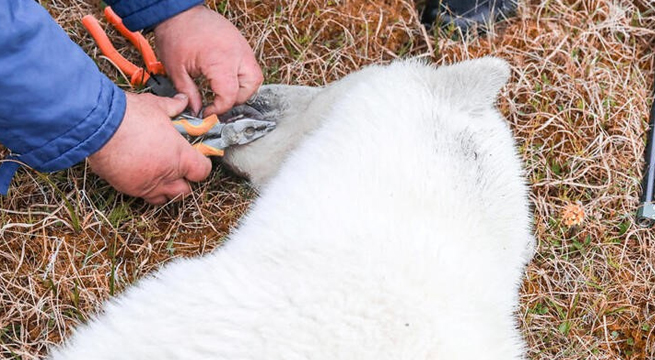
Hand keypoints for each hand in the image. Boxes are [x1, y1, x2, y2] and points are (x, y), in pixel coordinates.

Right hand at [88, 92, 211, 204]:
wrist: (97, 125)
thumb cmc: (129, 115)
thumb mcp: (156, 106)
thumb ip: (173, 107)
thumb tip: (182, 101)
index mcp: (180, 157)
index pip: (202, 171)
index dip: (202, 165)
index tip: (197, 157)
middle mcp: (165, 176)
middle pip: (185, 191)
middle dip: (185, 180)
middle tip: (179, 166)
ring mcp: (145, 185)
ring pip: (164, 198)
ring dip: (166, 189)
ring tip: (161, 173)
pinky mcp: (126, 188)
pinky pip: (141, 195)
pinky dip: (145, 188)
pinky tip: (140, 173)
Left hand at [154, 5, 262, 115]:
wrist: (178, 12)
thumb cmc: (176, 36)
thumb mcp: (177, 70)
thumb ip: (189, 94)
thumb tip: (197, 111)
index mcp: (220, 61)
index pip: (230, 95)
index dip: (220, 108)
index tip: (208, 112)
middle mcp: (237, 54)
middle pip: (251, 87)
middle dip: (237, 99)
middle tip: (219, 102)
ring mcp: (242, 47)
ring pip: (255, 76)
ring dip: (244, 88)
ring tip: (225, 91)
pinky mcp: (241, 43)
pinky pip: (249, 65)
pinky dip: (242, 75)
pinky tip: (226, 77)